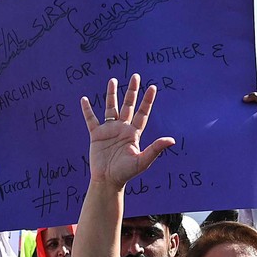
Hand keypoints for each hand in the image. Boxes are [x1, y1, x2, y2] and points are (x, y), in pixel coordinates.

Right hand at [80, 75, 174, 189]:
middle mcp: (122, 128)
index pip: (143, 113)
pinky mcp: (96, 135)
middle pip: (128, 105)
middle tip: (135, 76)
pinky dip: (87, 110)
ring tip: (113, 80)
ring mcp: (109, 130)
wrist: (107, 181)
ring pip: (110, 108)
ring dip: (111, 94)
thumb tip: (172, 140)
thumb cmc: (126, 173)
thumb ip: (156, 149)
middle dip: (131, 91)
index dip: (147, 100)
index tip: (152, 87)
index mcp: (134, 133)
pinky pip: (91, 119)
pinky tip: (84, 99)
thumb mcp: (142, 160)